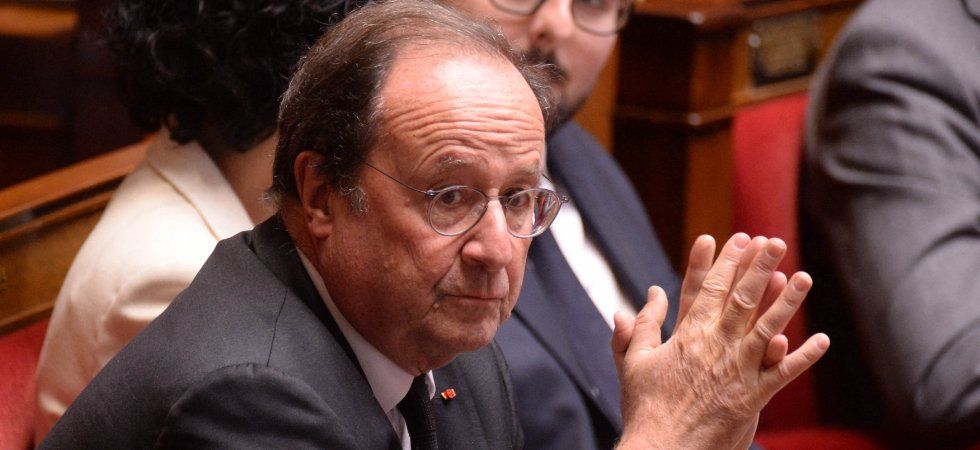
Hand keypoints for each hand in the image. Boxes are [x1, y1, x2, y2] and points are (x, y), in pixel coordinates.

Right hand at [612, 234, 828, 448]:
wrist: (662, 448)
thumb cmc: (645, 406)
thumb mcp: (634, 360)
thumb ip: (642, 324)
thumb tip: (651, 292)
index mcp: (687, 335)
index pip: (709, 289)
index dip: (725, 262)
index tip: (737, 238)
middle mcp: (715, 346)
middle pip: (741, 299)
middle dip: (759, 267)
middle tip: (774, 242)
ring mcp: (736, 370)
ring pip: (768, 328)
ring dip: (787, 301)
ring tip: (803, 276)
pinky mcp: (753, 397)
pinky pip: (783, 374)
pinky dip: (803, 357)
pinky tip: (822, 340)